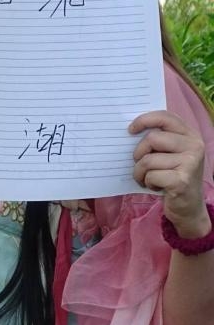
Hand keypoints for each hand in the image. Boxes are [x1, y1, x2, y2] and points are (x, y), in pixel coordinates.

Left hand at [130, 110, 210, 237]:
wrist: (188, 207)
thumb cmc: (173, 177)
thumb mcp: (170, 155)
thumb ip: (159, 141)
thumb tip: (130, 130)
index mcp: (190, 135)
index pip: (165, 117)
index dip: (144, 120)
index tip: (130, 130)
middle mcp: (194, 145)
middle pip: (152, 139)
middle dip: (138, 154)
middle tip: (141, 165)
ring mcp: (191, 163)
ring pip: (148, 159)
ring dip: (140, 172)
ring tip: (147, 179)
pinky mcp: (182, 180)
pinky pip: (150, 176)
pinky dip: (147, 183)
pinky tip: (156, 187)